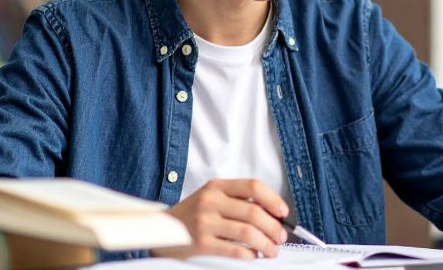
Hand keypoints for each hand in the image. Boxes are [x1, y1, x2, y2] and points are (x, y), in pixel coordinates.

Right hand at [152, 179, 289, 258]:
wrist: (159, 232)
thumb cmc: (191, 216)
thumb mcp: (211, 198)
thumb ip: (237, 201)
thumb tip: (272, 213)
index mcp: (217, 186)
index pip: (253, 186)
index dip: (273, 199)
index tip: (283, 212)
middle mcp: (210, 201)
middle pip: (254, 212)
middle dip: (274, 228)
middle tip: (281, 237)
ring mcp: (205, 222)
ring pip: (248, 232)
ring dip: (266, 244)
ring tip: (272, 250)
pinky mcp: (201, 243)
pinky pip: (234, 250)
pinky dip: (250, 254)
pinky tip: (253, 256)